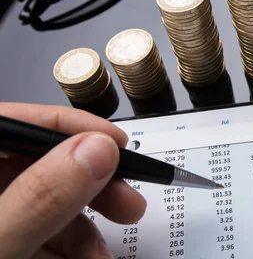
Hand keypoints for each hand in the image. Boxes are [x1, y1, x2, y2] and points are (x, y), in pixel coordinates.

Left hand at [0, 103, 146, 258]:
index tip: (116, 144)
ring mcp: (4, 212)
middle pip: (48, 161)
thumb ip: (41, 196)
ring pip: (57, 200)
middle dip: (96, 183)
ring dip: (92, 226)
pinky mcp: (16, 237)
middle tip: (127, 200)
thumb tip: (97, 149)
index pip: (20, 121)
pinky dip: (78, 244)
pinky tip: (88, 257)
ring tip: (101, 254)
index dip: (73, 126)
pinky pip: (53, 230)